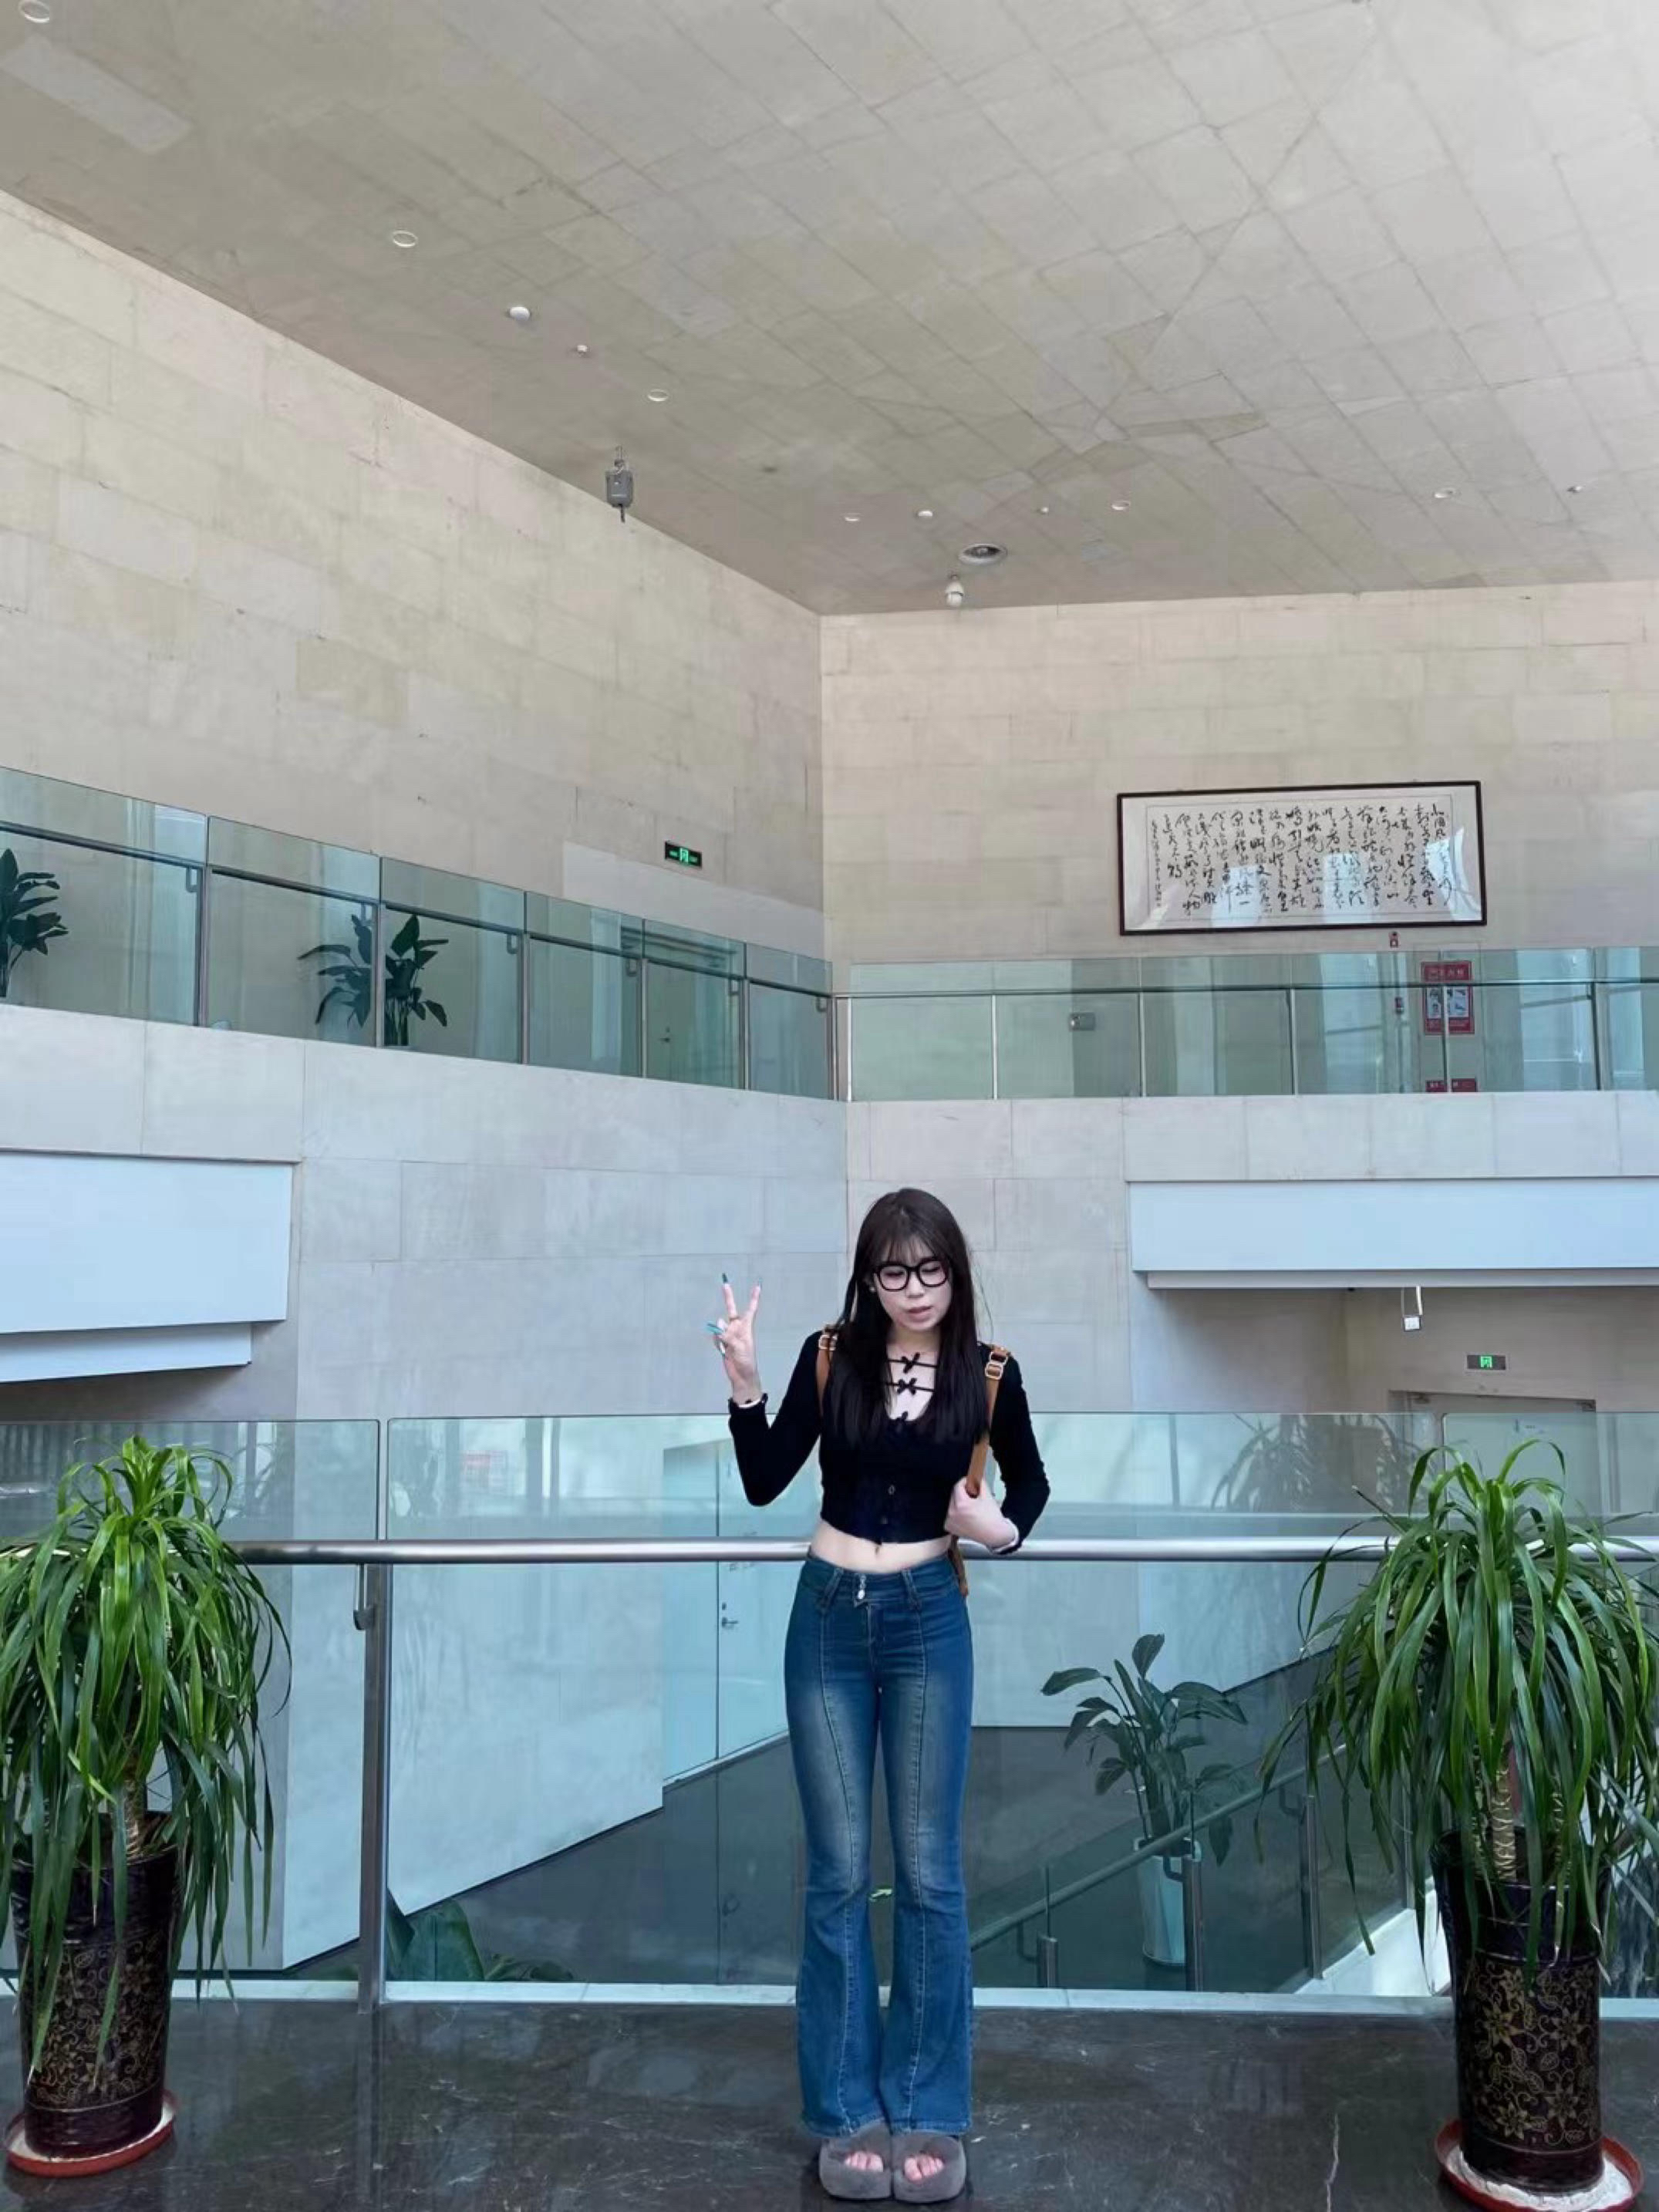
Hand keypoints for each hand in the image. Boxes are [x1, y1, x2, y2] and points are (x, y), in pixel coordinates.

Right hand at [711, 1278, 760, 1402]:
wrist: (741, 1375)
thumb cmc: (746, 1360)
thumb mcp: (740, 1346)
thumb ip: (728, 1334)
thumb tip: (718, 1325)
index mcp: (746, 1327)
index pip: (751, 1309)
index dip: (754, 1298)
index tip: (757, 1286)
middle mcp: (737, 1328)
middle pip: (731, 1309)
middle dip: (728, 1297)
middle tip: (725, 1283)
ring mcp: (729, 1335)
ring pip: (719, 1326)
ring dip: (720, 1333)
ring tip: (727, 1345)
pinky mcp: (723, 1342)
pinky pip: (716, 1337)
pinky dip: (717, 1342)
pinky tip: (723, 1350)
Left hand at [945, 1478, 1016, 1551]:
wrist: (995, 1535)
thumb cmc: (992, 1517)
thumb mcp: (987, 1496)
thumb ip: (980, 1483)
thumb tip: (976, 1477)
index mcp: (961, 1504)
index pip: (958, 1486)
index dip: (964, 1482)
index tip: (970, 1481)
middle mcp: (952, 1513)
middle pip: (954, 1495)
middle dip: (962, 1493)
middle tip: (973, 1494)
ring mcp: (950, 1521)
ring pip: (952, 1505)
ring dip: (959, 1502)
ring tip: (971, 1506)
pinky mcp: (950, 1528)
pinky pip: (950, 1515)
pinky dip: (956, 1513)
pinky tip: (966, 1515)